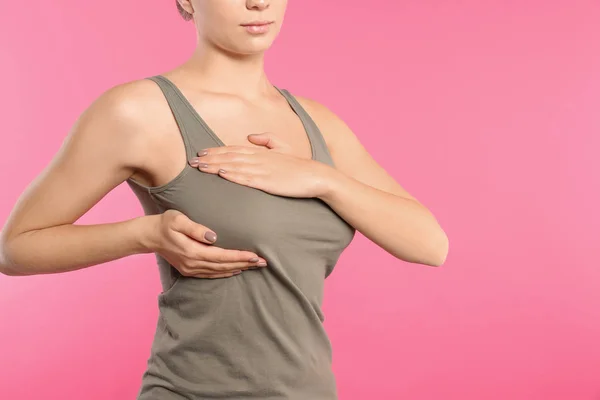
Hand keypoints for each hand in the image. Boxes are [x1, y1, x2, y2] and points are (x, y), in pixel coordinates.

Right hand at [146, 209, 267, 277]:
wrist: (149, 236)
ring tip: (254, 266)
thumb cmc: (165, 223)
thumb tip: (213, 236)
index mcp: (193, 251)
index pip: (222, 256)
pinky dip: (225, 273)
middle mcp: (194, 263)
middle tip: (264, 262)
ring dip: (238, 269)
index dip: (240, 256)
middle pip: (224, 266)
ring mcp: (191, 268)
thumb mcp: (178, 219)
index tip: (255, 256)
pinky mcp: (189, 269)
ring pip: (219, 271)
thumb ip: (196, 228)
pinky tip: (235, 271)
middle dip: (245, 264)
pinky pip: (211, 274)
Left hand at [188, 133, 331, 197]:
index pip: (233, 149)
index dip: (215, 150)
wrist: (316, 176)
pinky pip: (247, 178)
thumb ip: (267, 140)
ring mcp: (263, 170)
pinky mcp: (268, 182)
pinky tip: (221, 174)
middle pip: (229, 156)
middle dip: (209, 158)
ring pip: (234, 166)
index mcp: (261, 152)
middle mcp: (259, 159)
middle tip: (191, 161)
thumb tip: (250, 136)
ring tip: (199, 168)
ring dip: (215, 166)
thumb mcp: (283, 148)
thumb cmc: (298, 166)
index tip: (200, 153)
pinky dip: (233, 175)